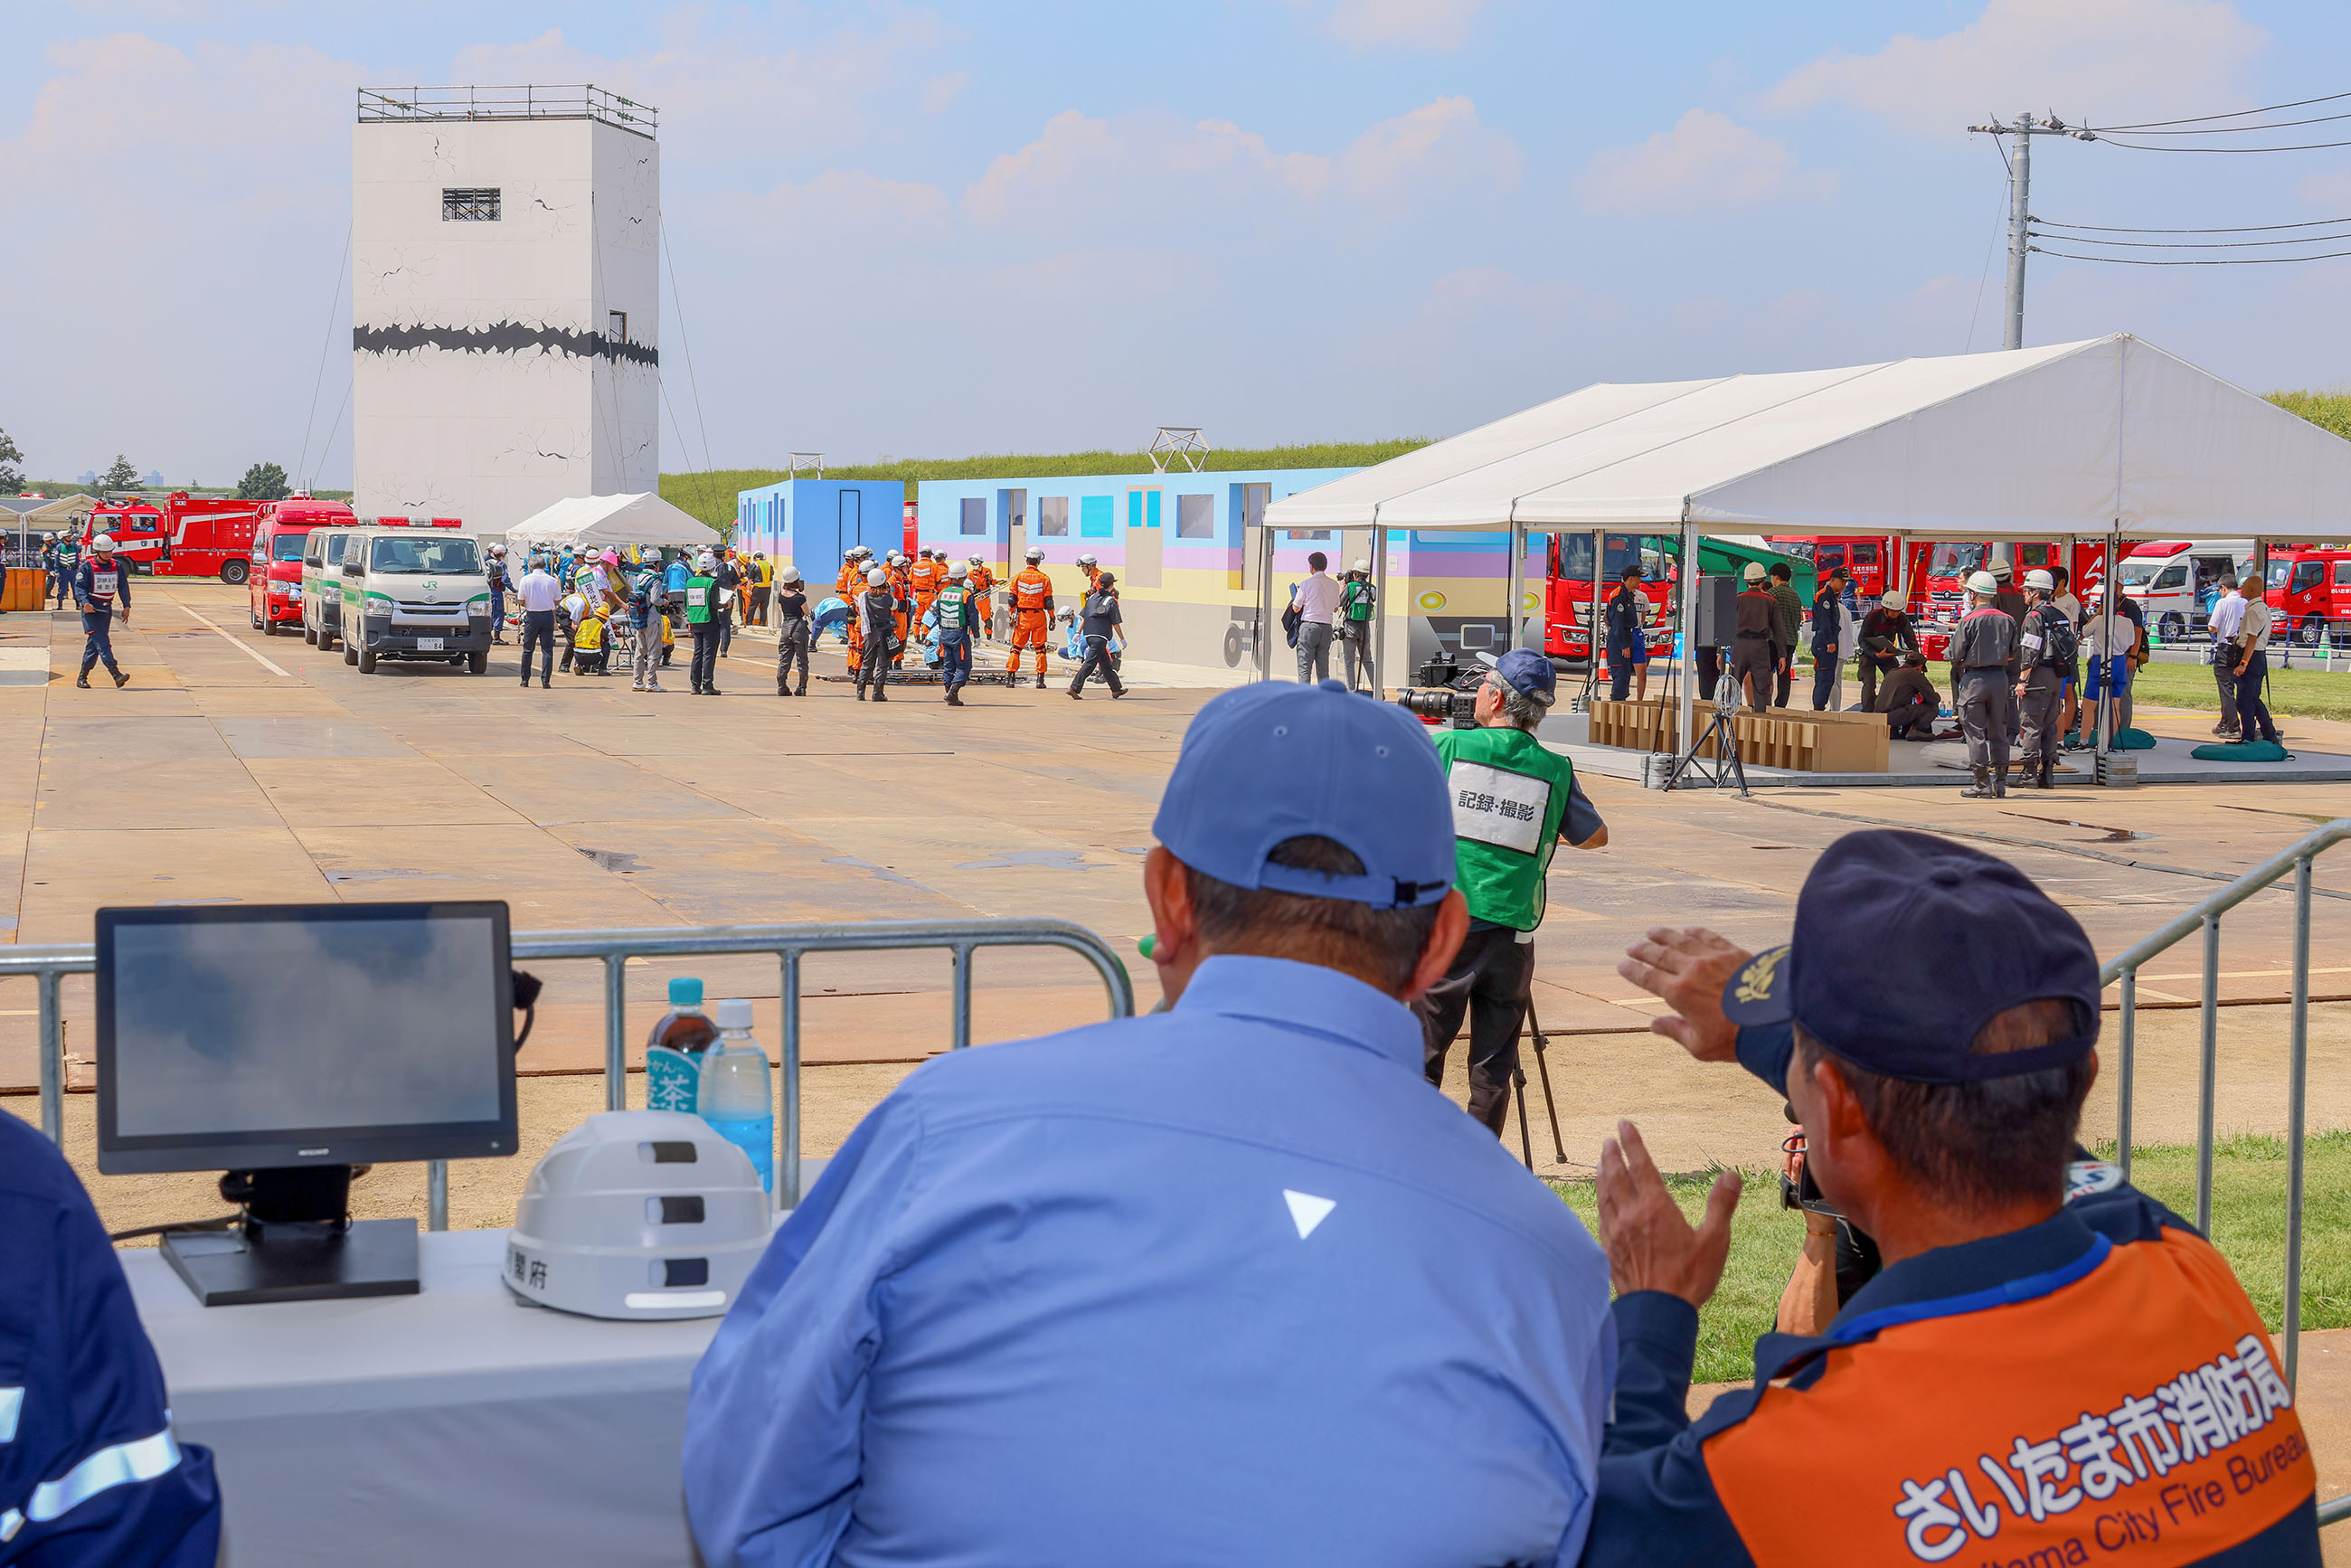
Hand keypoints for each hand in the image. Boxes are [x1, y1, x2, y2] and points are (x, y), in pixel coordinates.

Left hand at [1596, 1121, 1740, 1307]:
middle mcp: (1631, 1214)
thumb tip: (1731, 1175)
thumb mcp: (1715, 1240)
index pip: (1640, 1165)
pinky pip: (1601, 1216)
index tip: (1624, 1125)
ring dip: (1602, 1174)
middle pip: (1616, 1176)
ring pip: (1604, 1194)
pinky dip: (1600, 1201)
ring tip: (1601, 1163)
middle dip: (1612, 1155)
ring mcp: (1616, 1232)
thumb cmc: (1690, 1277)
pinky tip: (1601, 1202)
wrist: (1659, 1311)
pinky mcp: (1609, 1249)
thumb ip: (1721, 1205)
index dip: (1632, 1142)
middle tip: (1609, 1140)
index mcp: (1656, 1207)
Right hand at [1617, 926, 1749, 1061]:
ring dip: (1664, 935)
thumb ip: (1674, 1031)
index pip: (1647, 977)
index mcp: (1679, 993)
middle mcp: (1692, 971)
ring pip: (1681, 940)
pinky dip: (1695, 932)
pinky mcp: (1733, 952)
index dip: (1632, 970)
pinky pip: (1708, 937)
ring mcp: (1712, 958)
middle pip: (1660, 954)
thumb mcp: (1698, 1045)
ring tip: (1652, 931)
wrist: (1772, 1025)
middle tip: (1632, 947)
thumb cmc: (1734, 1040)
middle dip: (1643, 949)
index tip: (1622, 965)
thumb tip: (1654, 1025)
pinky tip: (1688, 929)